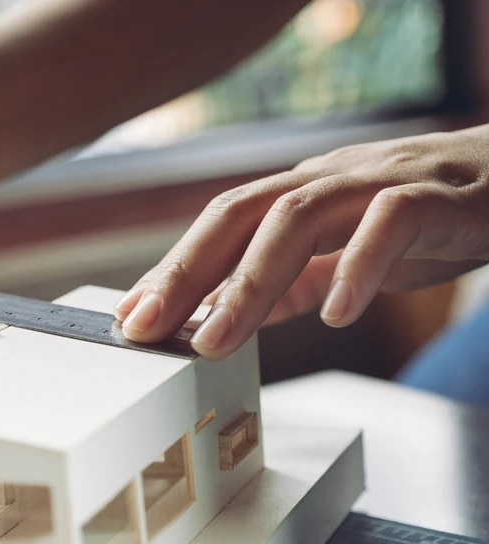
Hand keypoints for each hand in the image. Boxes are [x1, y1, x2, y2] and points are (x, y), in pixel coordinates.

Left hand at [114, 126, 488, 358]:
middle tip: (146, 328)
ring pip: (298, 217)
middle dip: (185, 271)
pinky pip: (389, 222)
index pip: (220, 226)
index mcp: (300, 195)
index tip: (130, 317)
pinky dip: (356, 266)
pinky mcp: (436, 196)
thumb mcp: (343, 251)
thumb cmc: (424, 214)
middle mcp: (327, 180)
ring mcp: (378, 181)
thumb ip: (294, 279)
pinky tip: (334, 315)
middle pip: (239, 213)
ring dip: (249, 282)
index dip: (171, 268)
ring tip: (216, 340)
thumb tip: (233, 313)